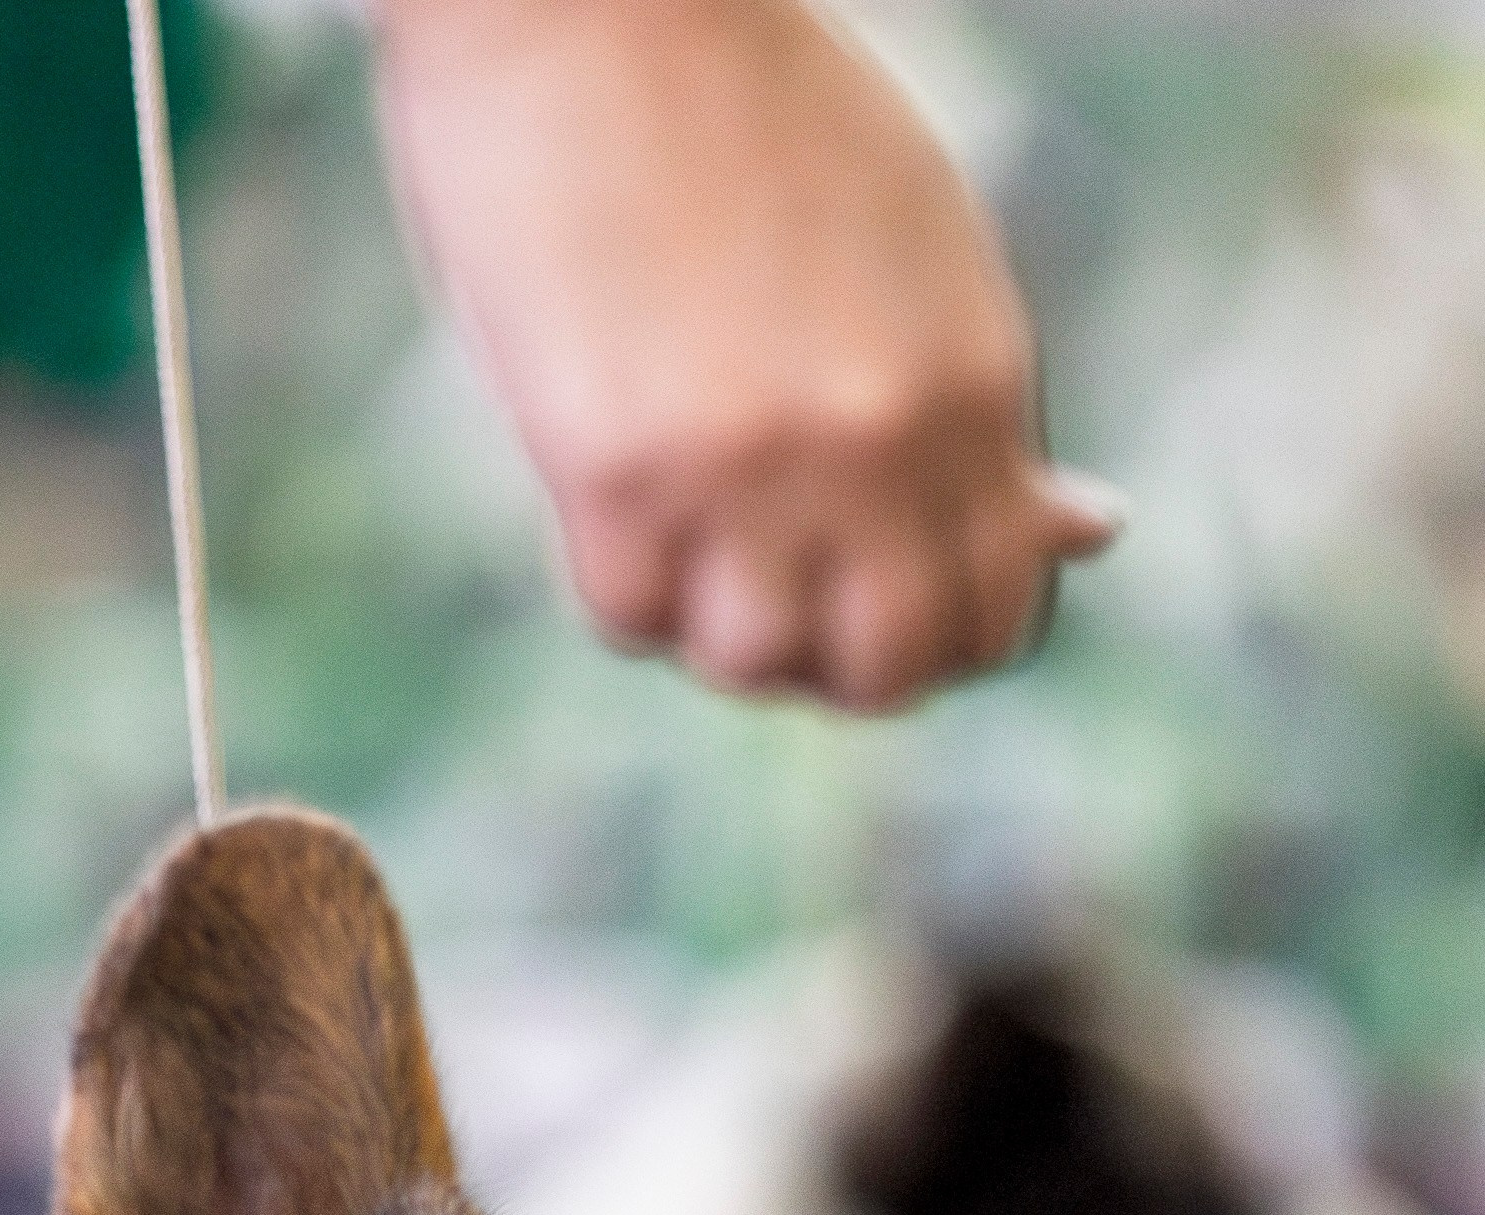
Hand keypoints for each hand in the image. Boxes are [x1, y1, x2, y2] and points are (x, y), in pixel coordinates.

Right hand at [373, 0, 1123, 709]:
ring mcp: (748, 466)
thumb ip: (990, 409)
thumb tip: (1090, 528)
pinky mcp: (617, 472)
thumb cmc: (756, 115)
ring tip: (691, 537)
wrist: (601, 0)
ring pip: (750, 662)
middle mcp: (878, 443)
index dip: (933, 640)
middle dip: (830, 661)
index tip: (875, 608)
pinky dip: (622, 579)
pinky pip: (629, 615)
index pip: (993, 613)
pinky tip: (615, 493)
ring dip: (715, 624)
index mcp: (975, 385)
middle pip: (881, 670)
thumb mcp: (923, 251)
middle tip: (777, 599)